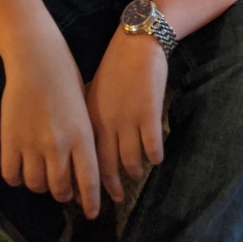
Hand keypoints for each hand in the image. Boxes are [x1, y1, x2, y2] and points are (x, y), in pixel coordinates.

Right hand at [0, 42, 100, 218]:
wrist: (37, 59)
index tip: (91, 213)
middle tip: (63, 190)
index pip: (88, 181)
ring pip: (36, 185)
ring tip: (43, 174)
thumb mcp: (85, 110)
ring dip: (40, 185)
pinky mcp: (9, 140)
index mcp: (83, 135)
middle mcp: (59, 145)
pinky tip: (22, 167)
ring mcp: (32, 144)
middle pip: (60, 189)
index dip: (90, 202)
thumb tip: (81, 175)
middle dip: (63, 194)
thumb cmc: (67, 80)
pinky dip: (17, 177)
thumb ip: (84, 141)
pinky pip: (11, 176)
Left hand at [86, 28, 167, 203]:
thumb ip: (91, 118)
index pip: (86, 159)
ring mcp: (128, 120)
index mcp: (90, 119)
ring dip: (134, 172)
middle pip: (107, 166)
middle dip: (112, 187)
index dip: (89, 180)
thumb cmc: (115, 65)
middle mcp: (106, 124)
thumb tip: (85, 144)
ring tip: (137, 175)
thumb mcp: (93, 91)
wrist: (136, 43)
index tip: (91, 193)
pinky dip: (155, 156)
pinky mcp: (149, 114)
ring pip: (130, 160)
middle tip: (116, 198)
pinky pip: (152, 147)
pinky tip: (157, 158)